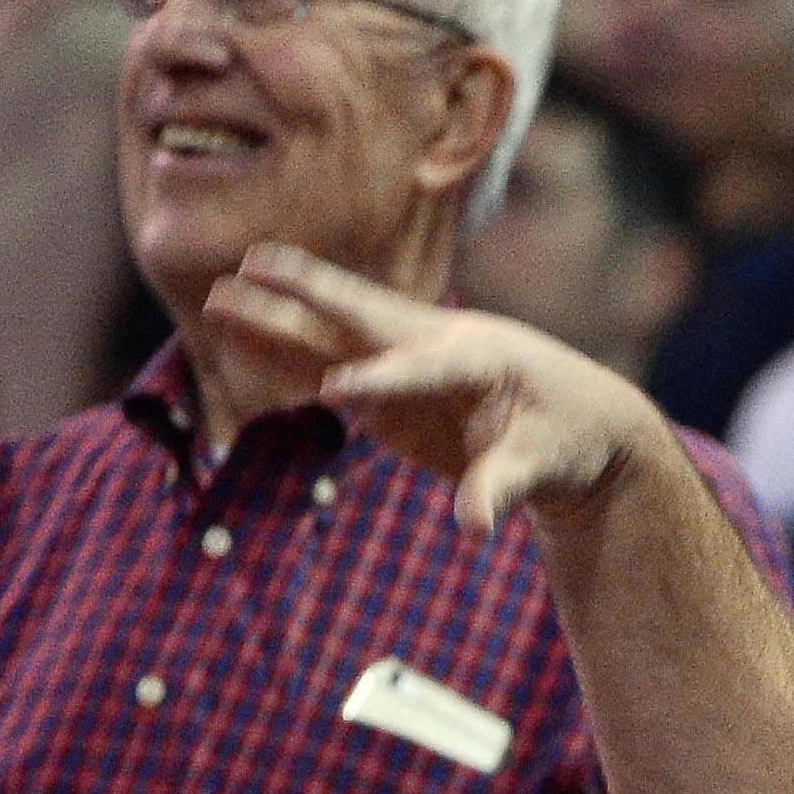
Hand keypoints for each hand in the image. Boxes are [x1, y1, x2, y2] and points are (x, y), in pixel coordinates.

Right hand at [205, 246, 671, 532]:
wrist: (579, 422)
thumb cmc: (568, 437)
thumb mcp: (546, 465)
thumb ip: (502, 488)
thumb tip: (475, 526)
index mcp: (478, 357)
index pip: (422, 369)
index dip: (382, 382)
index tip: (336, 395)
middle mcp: (433, 347)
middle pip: (360, 319)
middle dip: (307, 298)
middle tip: (251, 267)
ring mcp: (404, 363)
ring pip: (329, 337)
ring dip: (274, 319)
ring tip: (214, 295)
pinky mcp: (388, 390)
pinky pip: (324, 369)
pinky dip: (281, 358)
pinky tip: (235, 338)